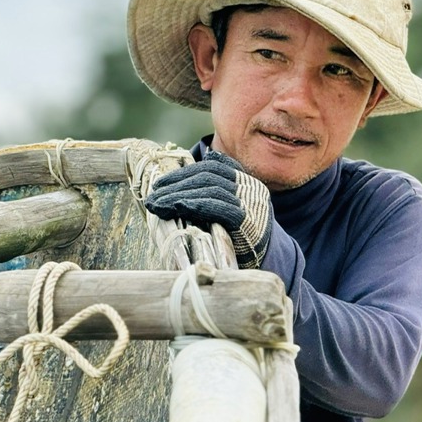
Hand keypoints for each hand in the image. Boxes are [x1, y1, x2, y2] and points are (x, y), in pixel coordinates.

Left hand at [145, 150, 272, 268]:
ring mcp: (251, 203)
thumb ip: (217, 188)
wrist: (270, 260)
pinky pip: (220, 208)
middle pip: (208, 176)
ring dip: (178, 196)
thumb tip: (201, 162)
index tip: (160, 184)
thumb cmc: (242, 234)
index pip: (212, 166)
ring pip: (210, 189)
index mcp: (245, 180)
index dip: (184, 173)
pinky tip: (178, 208)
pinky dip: (197, 205)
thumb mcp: (232, 206)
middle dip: (176, 185)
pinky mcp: (249, 222)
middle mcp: (250, 187)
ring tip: (157, 205)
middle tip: (152, 197)